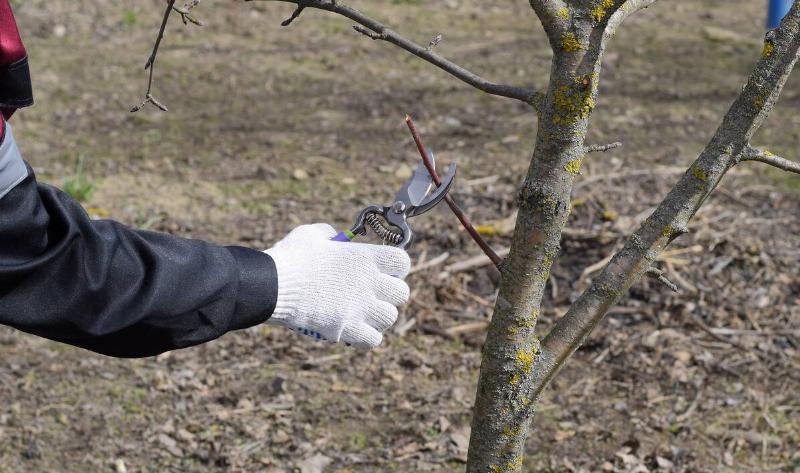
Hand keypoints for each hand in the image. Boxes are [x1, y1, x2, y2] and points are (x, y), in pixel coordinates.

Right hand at [264, 223, 410, 347]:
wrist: (272, 285)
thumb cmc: (291, 257)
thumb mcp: (312, 235)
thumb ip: (330, 235)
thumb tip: (335, 238)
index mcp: (365, 257)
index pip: (402, 261)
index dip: (396, 266)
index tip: (385, 269)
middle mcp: (369, 283)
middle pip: (401, 293)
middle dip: (389, 293)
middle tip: (373, 292)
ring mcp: (360, 307)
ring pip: (390, 317)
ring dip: (378, 315)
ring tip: (363, 312)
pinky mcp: (347, 328)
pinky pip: (373, 340)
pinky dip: (366, 337)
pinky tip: (354, 329)